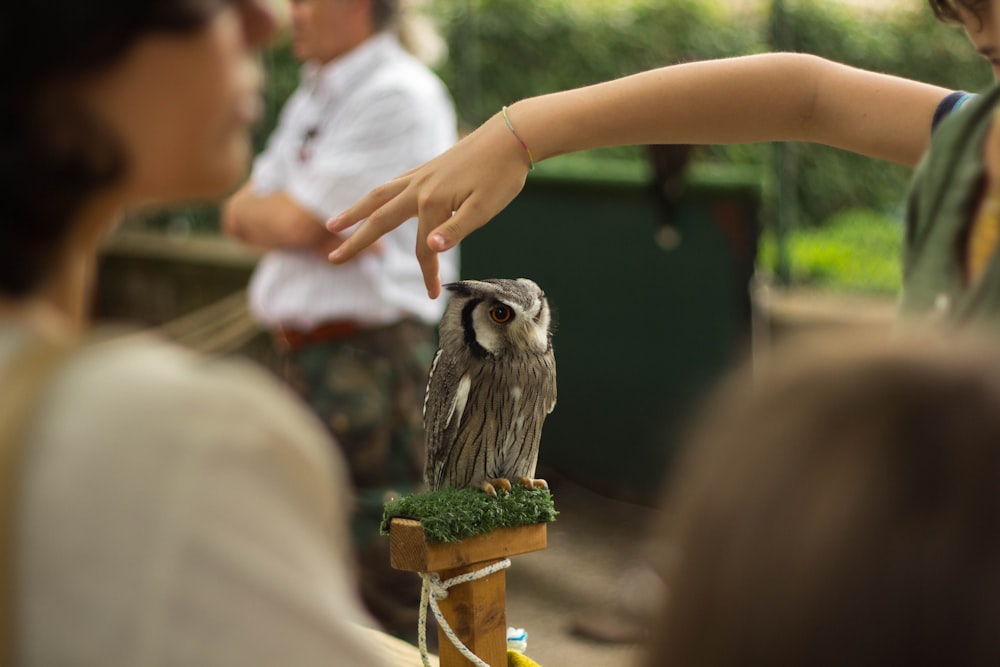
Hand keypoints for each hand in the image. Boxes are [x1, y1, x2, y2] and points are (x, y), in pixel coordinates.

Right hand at [326, 112, 531, 297]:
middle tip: (334, 258)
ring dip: (355, 212)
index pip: (423, 249)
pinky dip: (377, 196)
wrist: (511, 135)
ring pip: (378, 196)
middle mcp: (418, 187)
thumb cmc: (502, 175)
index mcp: (432, 202)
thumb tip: (430, 247)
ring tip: (333, 224)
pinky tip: (375, 200)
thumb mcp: (485, 209)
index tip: (433, 295)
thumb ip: (456, 229)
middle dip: (356, 241)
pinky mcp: (427, 168)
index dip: (427, 273)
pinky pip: (392, 185)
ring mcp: (420, 175)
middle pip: (379, 219)